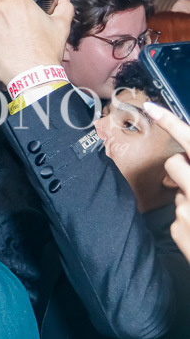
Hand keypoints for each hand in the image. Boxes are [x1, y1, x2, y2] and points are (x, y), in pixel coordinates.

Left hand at [145, 102, 189, 262]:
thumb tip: (187, 160)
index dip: (172, 122)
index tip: (151, 107)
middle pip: (176, 166)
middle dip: (183, 173)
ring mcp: (188, 212)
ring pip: (179, 194)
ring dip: (189, 200)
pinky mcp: (179, 231)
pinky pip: (178, 217)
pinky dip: (188, 223)